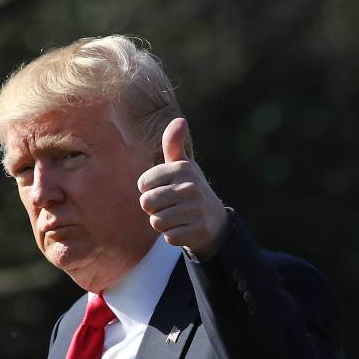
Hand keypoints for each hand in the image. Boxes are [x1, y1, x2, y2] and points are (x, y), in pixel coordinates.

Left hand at [138, 118, 228, 259]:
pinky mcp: (197, 231)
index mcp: (182, 169)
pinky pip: (169, 237)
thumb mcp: (182, 166)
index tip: (164, 190)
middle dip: (154, 209)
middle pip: (147, 203)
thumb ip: (172, 144)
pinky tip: (184, 228)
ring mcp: (195, 210)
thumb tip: (179, 120)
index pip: (143, 184)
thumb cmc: (189, 190)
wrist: (214, 220)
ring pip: (156, 222)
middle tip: (169, 206)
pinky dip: (173, 236)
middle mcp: (190, 187)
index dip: (149, 191)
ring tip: (177, 217)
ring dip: (163, 223)